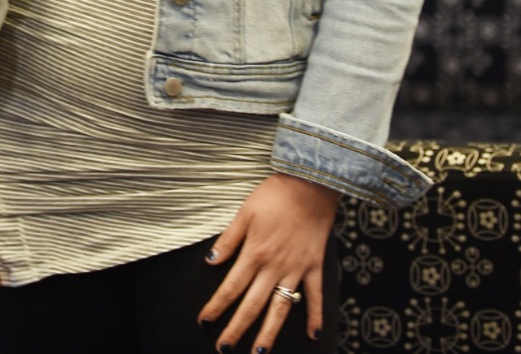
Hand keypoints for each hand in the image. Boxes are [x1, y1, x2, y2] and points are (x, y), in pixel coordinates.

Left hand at [200, 172, 337, 349]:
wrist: (310, 184)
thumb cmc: (275, 195)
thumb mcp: (244, 213)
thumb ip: (228, 240)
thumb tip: (211, 262)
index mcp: (254, 254)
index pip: (230, 287)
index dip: (216, 306)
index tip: (205, 321)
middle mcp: (275, 267)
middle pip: (252, 305)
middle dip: (237, 329)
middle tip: (224, 348)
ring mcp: (297, 269)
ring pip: (281, 308)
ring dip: (270, 332)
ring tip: (260, 352)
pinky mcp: (314, 266)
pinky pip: (315, 296)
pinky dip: (315, 316)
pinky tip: (312, 335)